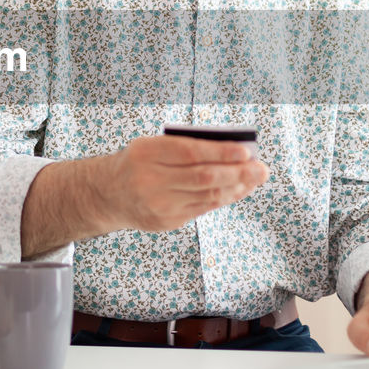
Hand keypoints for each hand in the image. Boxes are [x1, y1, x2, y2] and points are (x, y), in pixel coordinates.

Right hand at [96, 135, 267, 231]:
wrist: (107, 195)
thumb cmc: (138, 163)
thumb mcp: (152, 146)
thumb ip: (185, 147)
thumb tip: (231, 150)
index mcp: (147, 153)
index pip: (191, 152)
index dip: (221, 152)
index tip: (247, 150)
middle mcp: (151, 180)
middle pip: (204, 177)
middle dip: (238, 172)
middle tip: (262, 168)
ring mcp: (159, 204)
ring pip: (207, 196)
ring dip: (237, 187)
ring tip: (255, 178)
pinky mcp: (166, 222)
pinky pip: (203, 209)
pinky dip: (224, 198)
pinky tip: (238, 190)